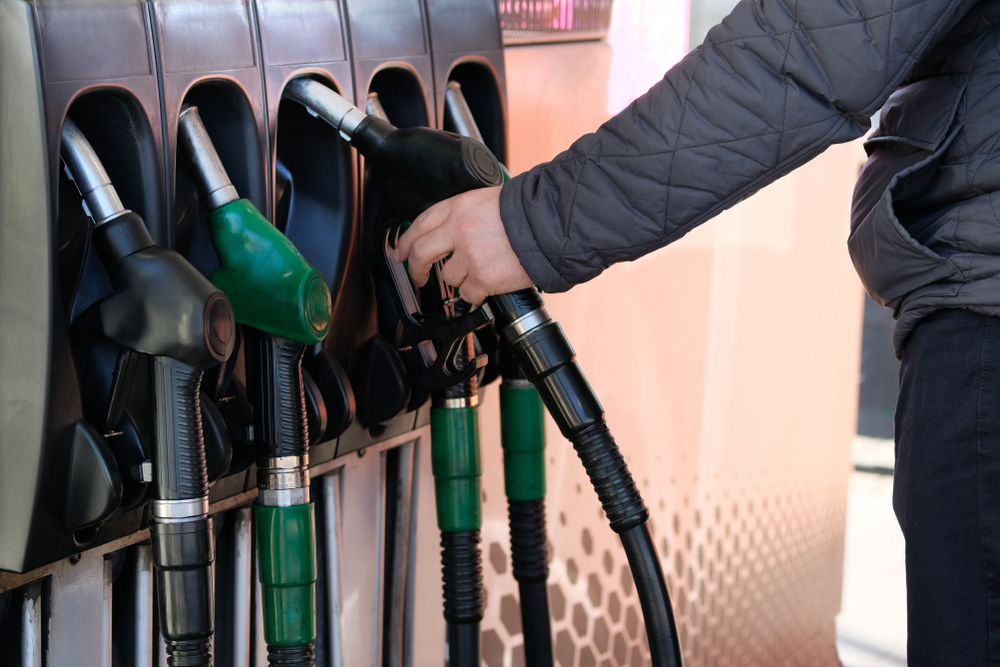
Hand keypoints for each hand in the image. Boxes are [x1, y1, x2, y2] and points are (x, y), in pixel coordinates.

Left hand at [392, 187, 533, 304]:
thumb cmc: (527, 213)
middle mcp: (459, 230)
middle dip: (415, 269)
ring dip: (462, 278)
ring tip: (483, 269)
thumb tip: (449, 232)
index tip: (400, 252)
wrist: (551, 226)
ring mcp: (470, 256)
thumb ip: (465, 215)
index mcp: (459, 207)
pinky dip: (477, 293)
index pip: (421, 224)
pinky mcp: (483, 278)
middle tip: (417, 276)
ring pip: (449, 277)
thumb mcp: (489, 200)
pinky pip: (468, 294)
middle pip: (421, 253)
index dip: (406, 241)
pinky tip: (489, 284)